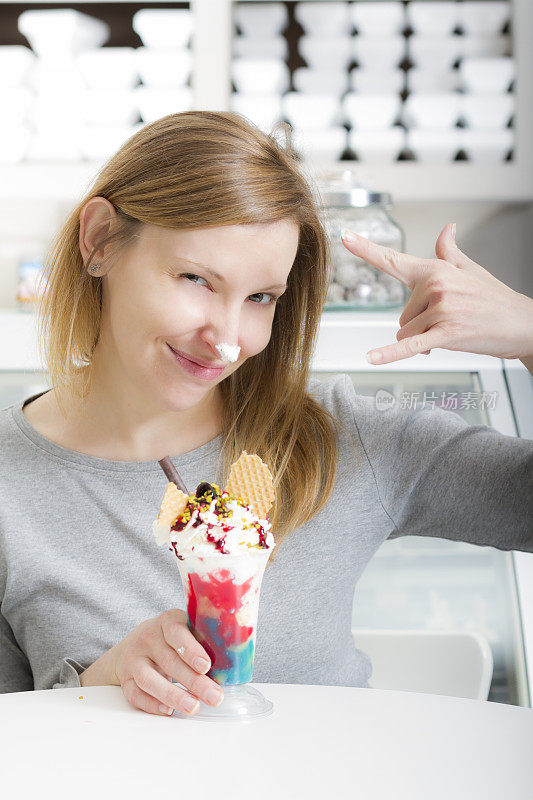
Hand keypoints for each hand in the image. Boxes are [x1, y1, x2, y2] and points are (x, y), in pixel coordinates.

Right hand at [111, 609, 223, 716]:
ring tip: (193, 707)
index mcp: (167, 621)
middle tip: (214, 697)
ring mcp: (134, 659)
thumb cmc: (171, 638)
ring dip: (173, 695)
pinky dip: (152, 704)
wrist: (134, 644)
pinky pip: (135, 694)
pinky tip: (169, 711)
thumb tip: (235, 659)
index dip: (191, 649)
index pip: (177, 632)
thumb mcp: (185, 629)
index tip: (206, 666)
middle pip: (169, 661)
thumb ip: (203, 638)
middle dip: (193, 681)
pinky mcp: (126, 678)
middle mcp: (147, 638)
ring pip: (149, 679)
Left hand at [341, 223, 532, 364]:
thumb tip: (445, 229)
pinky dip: (391, 355)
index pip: (394, 259)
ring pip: (406, 334)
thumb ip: (449, 252)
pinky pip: (411, 346)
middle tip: (449, 320)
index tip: (344, 237)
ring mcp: (440, 310)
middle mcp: (435, 286)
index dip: (365, 248)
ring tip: (452, 331)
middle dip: (419, 324)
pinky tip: (372, 359)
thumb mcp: (470, 270)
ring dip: (423, 340)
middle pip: (401, 315)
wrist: (522, 323)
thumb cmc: (494, 299)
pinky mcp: (446, 334)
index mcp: (435, 270)